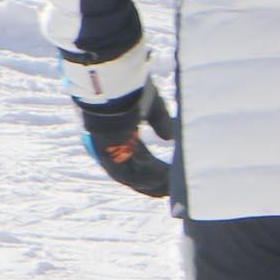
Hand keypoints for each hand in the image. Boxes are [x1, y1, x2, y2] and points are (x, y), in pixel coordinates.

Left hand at [76, 84, 173, 198]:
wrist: (112, 91)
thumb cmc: (130, 94)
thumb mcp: (152, 107)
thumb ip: (161, 122)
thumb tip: (170, 138)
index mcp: (122, 135)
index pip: (139, 158)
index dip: (154, 168)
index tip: (169, 175)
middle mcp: (114, 148)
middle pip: (135, 172)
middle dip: (154, 182)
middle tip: (171, 189)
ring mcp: (110, 154)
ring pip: (133, 176)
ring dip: (152, 184)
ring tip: (171, 189)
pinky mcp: (109, 157)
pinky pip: (129, 175)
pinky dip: (147, 179)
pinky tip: (165, 182)